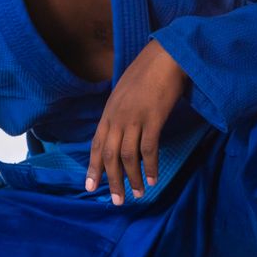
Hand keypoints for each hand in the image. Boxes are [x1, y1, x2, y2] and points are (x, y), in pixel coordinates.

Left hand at [86, 40, 188, 204]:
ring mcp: (134, 118)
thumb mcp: (124, 92)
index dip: (93, 168)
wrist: (166, 55)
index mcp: (109, 112)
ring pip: (127, 156)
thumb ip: (120, 112)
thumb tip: (120, 131)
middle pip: (109, 155)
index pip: (96, 144)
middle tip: (117, 201)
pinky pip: (148, 149)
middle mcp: (117, 117)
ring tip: (136, 195)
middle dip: (112, 180)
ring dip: (132, 178)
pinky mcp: (153, 118)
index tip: (90, 187)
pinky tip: (152, 179)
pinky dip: (149, 166)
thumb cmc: (148, 72)